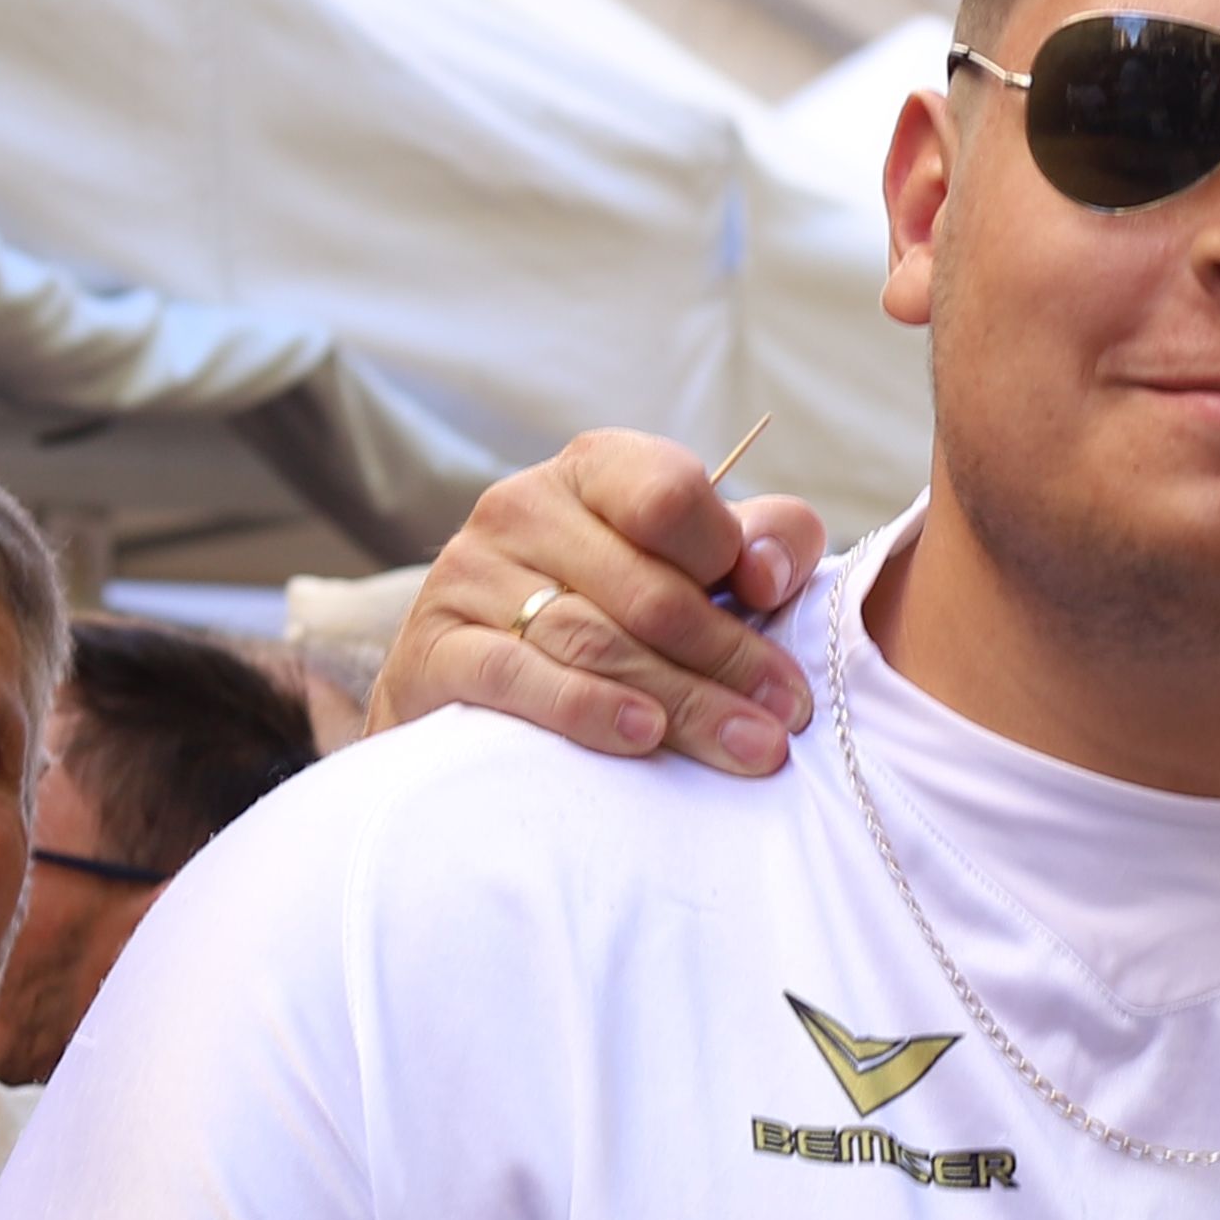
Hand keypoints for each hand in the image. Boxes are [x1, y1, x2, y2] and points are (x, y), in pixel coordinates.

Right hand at [375, 434, 833, 769]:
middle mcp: (525, 506)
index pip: (668, 494)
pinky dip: (587, 707)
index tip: (776, 608)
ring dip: (686, 700)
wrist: (477, 677)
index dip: (729, 551)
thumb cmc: (619, 612)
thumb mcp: (697, 561)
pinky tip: (644, 735)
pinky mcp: (433, 646)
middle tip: (787, 716)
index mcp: (597, 472)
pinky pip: (518, 675)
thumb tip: (769, 570)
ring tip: (750, 747)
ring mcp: (469, 573)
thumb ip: (761, 543)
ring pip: (595, 640)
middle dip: (731, 658)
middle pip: (648, 589)